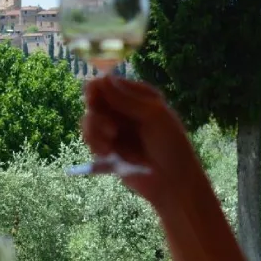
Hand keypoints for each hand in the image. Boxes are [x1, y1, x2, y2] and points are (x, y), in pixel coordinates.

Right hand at [81, 76, 203, 208]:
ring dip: (94, 133)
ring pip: (88, 121)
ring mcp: (114, 128)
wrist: (172, 182)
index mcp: (138, 96)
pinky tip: (108, 153)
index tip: (94, 100)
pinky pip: (90, 139)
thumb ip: (125, 99)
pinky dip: (95, 145)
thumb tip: (101, 78)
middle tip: (111, 130)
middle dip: (96, 116)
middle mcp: (123, 109)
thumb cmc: (171, 145)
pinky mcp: (107, 147)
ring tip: (110, 146)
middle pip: (93, 102)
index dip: (97, 91)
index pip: (109, 84)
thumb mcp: (152, 116)